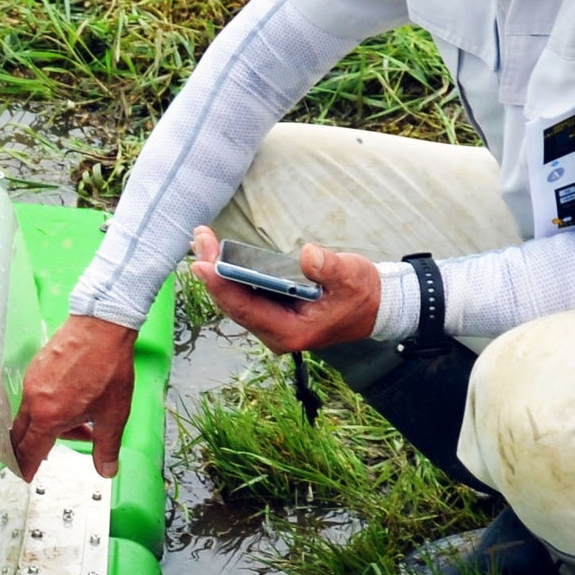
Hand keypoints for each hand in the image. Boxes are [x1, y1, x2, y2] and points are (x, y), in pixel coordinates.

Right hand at [11, 314, 136, 480]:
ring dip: (50, 425)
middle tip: (47, 453)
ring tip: (83, 421)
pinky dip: (49, 406)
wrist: (102, 326)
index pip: (29, 451)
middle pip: (23, 434)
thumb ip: (107, 447)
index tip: (25, 475)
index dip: (26, 467)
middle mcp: (34, 400)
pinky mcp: (37, 367)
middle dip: (35, 447)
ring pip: (32, 414)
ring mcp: (32, 381)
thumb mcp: (114, 415)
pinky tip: (73, 400)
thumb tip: (106, 470)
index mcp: (49, 417)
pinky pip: (35, 396)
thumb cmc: (108, 368)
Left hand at [190, 228, 384, 356]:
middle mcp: (276, 334)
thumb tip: (308, 255)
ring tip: (203, 241)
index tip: (202, 265)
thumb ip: (328, 268)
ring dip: (217, 272)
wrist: (374, 309)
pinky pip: (242, 297)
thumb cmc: (362, 294)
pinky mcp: (271, 316)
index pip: (247, 309)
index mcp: (292, 332)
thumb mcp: (351, 276)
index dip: (222, 287)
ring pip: (234, 301)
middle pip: (233, 304)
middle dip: (213, 273)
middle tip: (200, 240)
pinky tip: (217, 254)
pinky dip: (228, 276)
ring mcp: (272, 326)